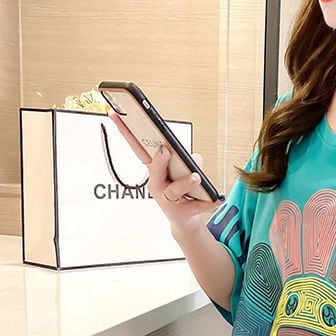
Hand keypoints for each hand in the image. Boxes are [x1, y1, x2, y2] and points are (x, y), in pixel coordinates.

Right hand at [108, 112, 221, 234]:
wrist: (183, 220)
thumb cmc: (179, 191)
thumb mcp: (181, 172)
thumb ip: (187, 160)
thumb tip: (195, 158)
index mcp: (154, 172)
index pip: (138, 150)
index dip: (126, 134)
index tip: (116, 115)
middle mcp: (157, 186)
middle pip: (155, 172)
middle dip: (159, 160)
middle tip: (164, 149)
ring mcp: (169, 201)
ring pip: (175, 190)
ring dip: (185, 182)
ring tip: (196, 176)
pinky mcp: (183, 213)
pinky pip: (198, 206)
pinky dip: (210, 202)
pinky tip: (219, 198)